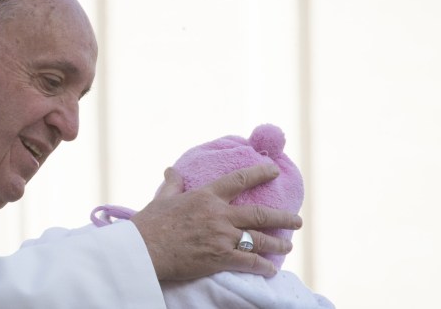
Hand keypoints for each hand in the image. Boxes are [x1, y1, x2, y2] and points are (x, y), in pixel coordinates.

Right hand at [130, 164, 301, 280]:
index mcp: (206, 197)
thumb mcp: (162, 199)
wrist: (144, 249)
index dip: (259, 174)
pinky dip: (263, 266)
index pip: (239, 180)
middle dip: (282, 218)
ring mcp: (221, 237)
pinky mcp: (219, 258)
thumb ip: (172, 184)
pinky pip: (248, 262)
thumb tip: (172, 170)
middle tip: (297, 220)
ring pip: (258, 239)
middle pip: (259, 214)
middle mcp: (219, 215)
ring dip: (277, 243)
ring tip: (288, 245)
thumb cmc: (150, 224)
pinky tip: (271, 269)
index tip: (274, 171)